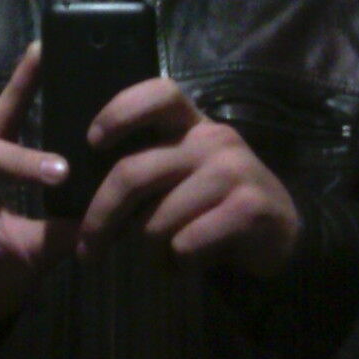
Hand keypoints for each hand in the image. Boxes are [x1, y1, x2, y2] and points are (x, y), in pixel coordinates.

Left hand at [78, 77, 298, 277]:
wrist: (282, 237)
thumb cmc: (213, 206)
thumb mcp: (179, 178)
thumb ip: (140, 174)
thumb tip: (76, 202)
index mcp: (191, 124)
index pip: (158, 94)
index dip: (120, 112)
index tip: (93, 142)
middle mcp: (212, 140)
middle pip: (134, 172)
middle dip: (101, 217)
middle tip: (87, 250)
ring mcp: (233, 171)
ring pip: (156, 220)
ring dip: (150, 251)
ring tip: (164, 256)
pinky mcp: (249, 208)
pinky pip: (186, 243)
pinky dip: (178, 264)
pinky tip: (190, 263)